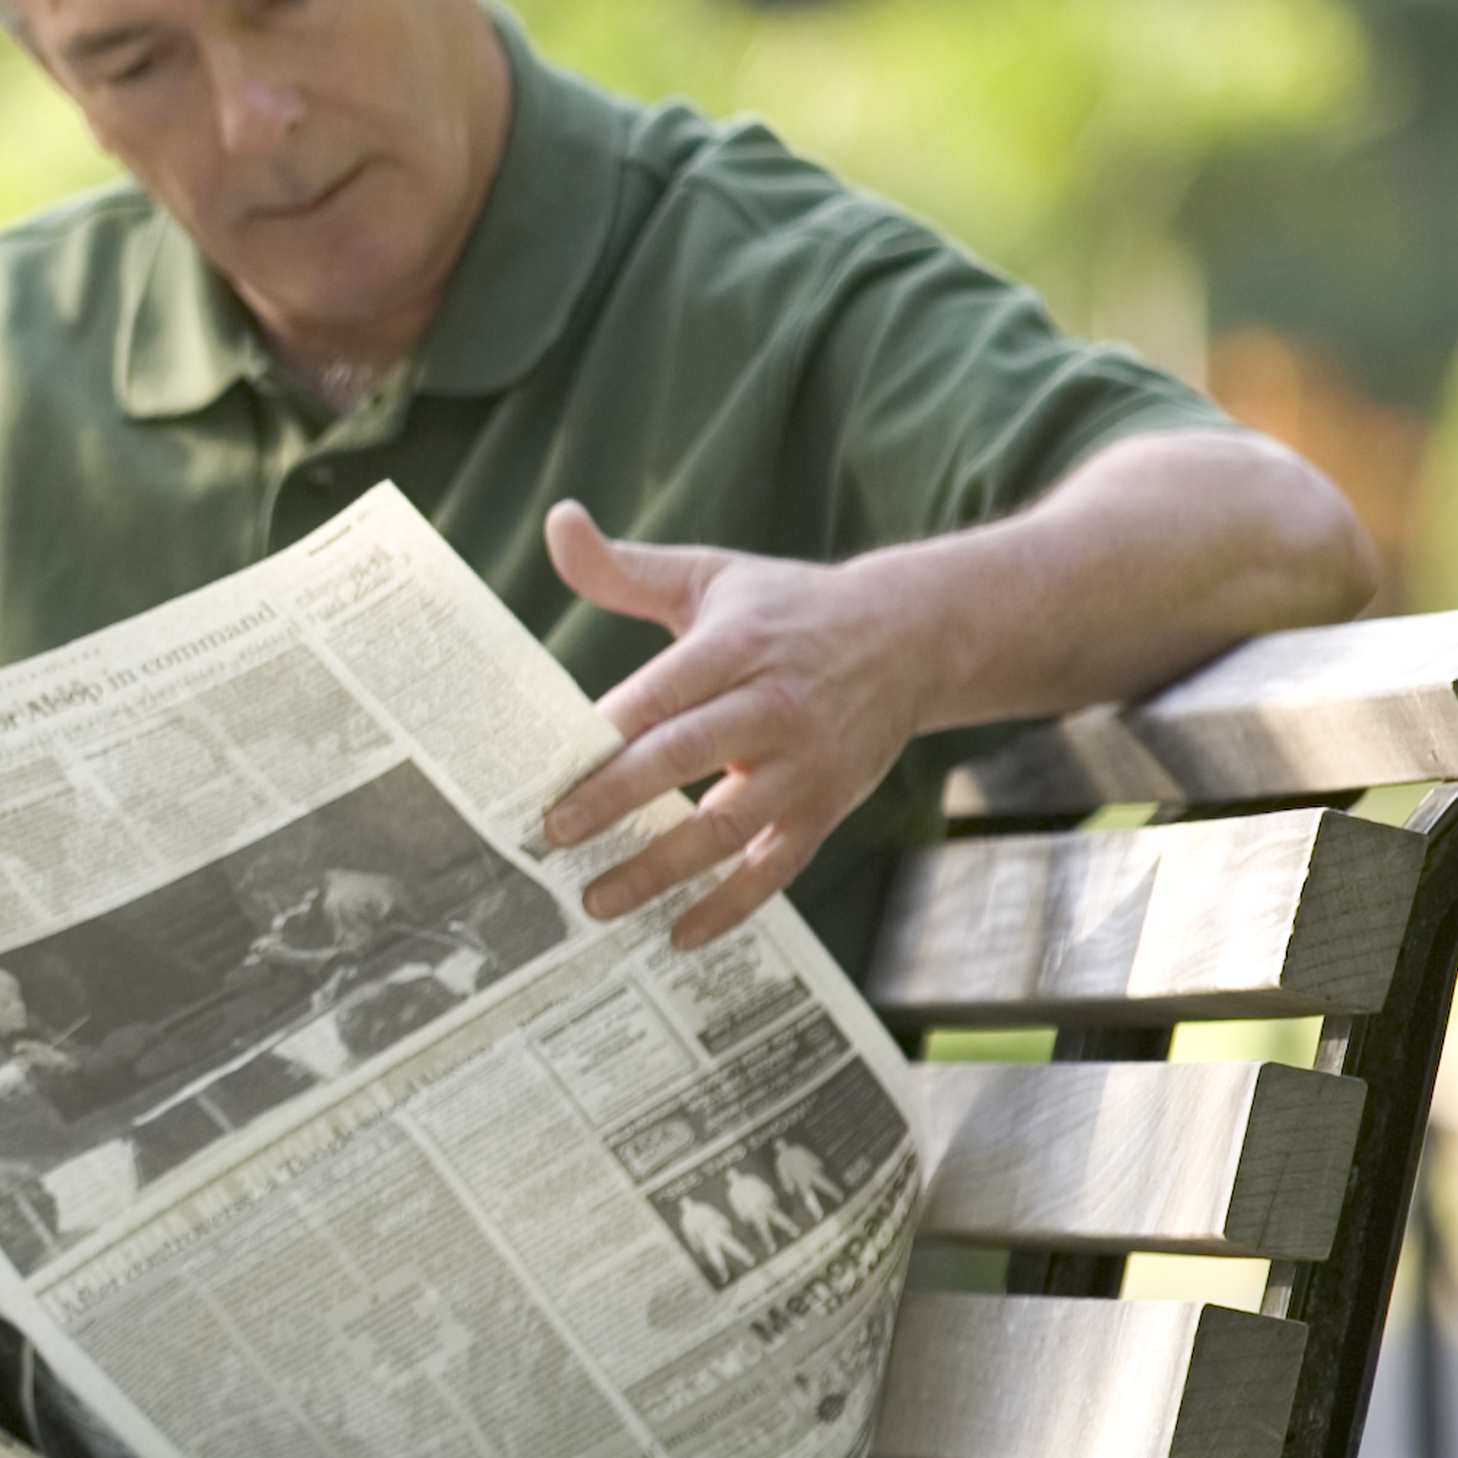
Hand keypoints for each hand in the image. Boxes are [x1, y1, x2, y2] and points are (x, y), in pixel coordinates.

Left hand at [537, 500, 926, 948]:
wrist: (912, 636)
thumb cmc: (787, 609)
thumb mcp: (712, 576)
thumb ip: (627, 568)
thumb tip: (559, 521)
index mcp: (738, 646)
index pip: (662, 691)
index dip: (605, 730)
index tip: (544, 766)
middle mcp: (773, 706)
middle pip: (686, 757)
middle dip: (615, 799)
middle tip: (549, 836)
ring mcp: (806, 764)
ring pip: (728, 825)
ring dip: (661, 869)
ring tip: (595, 900)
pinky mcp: (827, 807)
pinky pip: (777, 867)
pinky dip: (731, 906)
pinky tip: (677, 936)